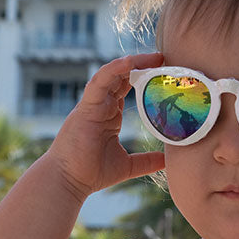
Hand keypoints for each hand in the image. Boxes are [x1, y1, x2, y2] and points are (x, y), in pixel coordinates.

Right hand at [46, 52, 166, 199]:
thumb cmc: (92, 173)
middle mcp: (101, 106)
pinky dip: (113, 70)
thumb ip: (147, 161)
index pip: (127, 88)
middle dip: (141, 65)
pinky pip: (99, 81)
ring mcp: (93, 105)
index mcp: (110, 115)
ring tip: (153, 57)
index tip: (164, 71)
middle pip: (122, 77)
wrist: (69, 181)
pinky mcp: (86, 108)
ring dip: (132, 63)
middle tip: (163, 58)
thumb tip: (169, 162)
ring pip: (112, 75)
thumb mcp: (128, 165)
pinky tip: (129, 62)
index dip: (144, 77)